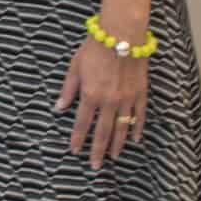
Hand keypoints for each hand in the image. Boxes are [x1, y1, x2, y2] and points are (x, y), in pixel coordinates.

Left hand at [55, 36, 148, 170]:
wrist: (122, 34)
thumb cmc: (95, 47)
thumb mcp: (75, 66)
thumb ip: (68, 89)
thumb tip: (59, 108)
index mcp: (91, 95)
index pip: (82, 124)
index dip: (78, 139)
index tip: (75, 151)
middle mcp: (109, 101)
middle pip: (103, 132)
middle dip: (98, 150)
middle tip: (95, 165)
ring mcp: (127, 99)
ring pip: (122, 128)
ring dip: (117, 144)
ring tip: (114, 157)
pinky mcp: (140, 94)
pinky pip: (139, 116)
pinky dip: (137, 128)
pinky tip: (134, 139)